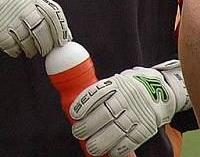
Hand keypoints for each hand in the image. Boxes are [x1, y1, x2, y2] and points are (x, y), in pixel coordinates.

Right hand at [0, 0, 70, 57]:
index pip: (52, 14)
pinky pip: (14, 48)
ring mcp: (8, 19)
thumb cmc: (11, 7)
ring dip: (31, 50)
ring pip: (28, 42)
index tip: (62, 42)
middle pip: (41, 30)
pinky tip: (15, 47)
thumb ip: (44, 13)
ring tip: (29, 49)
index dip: (60, 30)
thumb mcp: (27, 1)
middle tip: (46, 50)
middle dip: (46, 44)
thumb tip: (66, 36)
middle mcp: (20, 7)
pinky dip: (17, 51)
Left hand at [70, 60, 190, 156]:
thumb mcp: (116, 82)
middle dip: (90, 125)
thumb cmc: (128, 88)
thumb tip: (78, 109)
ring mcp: (138, 112)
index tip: (74, 114)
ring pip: (119, 129)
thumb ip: (101, 93)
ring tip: (91, 147)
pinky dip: (121, 148)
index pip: (98, 93)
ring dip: (103, 141)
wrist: (160, 90)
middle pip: (106, 112)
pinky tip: (111, 152)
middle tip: (78, 133)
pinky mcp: (147, 126)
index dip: (85, 104)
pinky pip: (134, 139)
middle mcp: (127, 97)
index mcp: (117, 84)